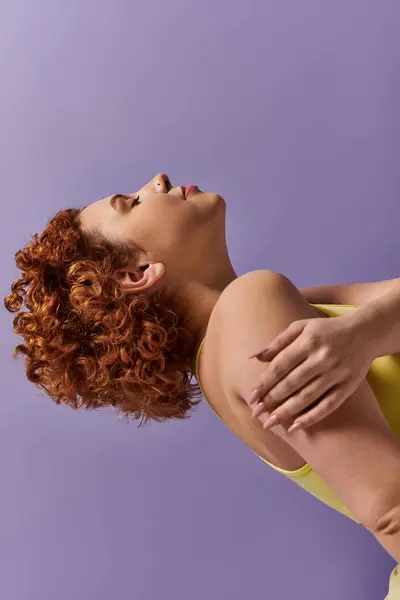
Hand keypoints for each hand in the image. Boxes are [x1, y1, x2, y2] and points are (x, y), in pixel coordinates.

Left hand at [247, 314, 374, 431]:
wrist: (366, 332)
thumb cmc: (327, 329)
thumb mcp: (301, 327)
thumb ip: (278, 342)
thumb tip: (254, 358)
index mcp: (308, 341)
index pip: (281, 365)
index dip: (265, 382)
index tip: (252, 397)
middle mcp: (322, 357)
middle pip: (292, 383)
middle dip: (271, 400)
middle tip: (256, 413)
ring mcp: (337, 373)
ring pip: (307, 396)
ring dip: (287, 412)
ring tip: (270, 423)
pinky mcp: (348, 386)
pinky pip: (328, 405)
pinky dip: (312, 417)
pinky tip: (296, 427)